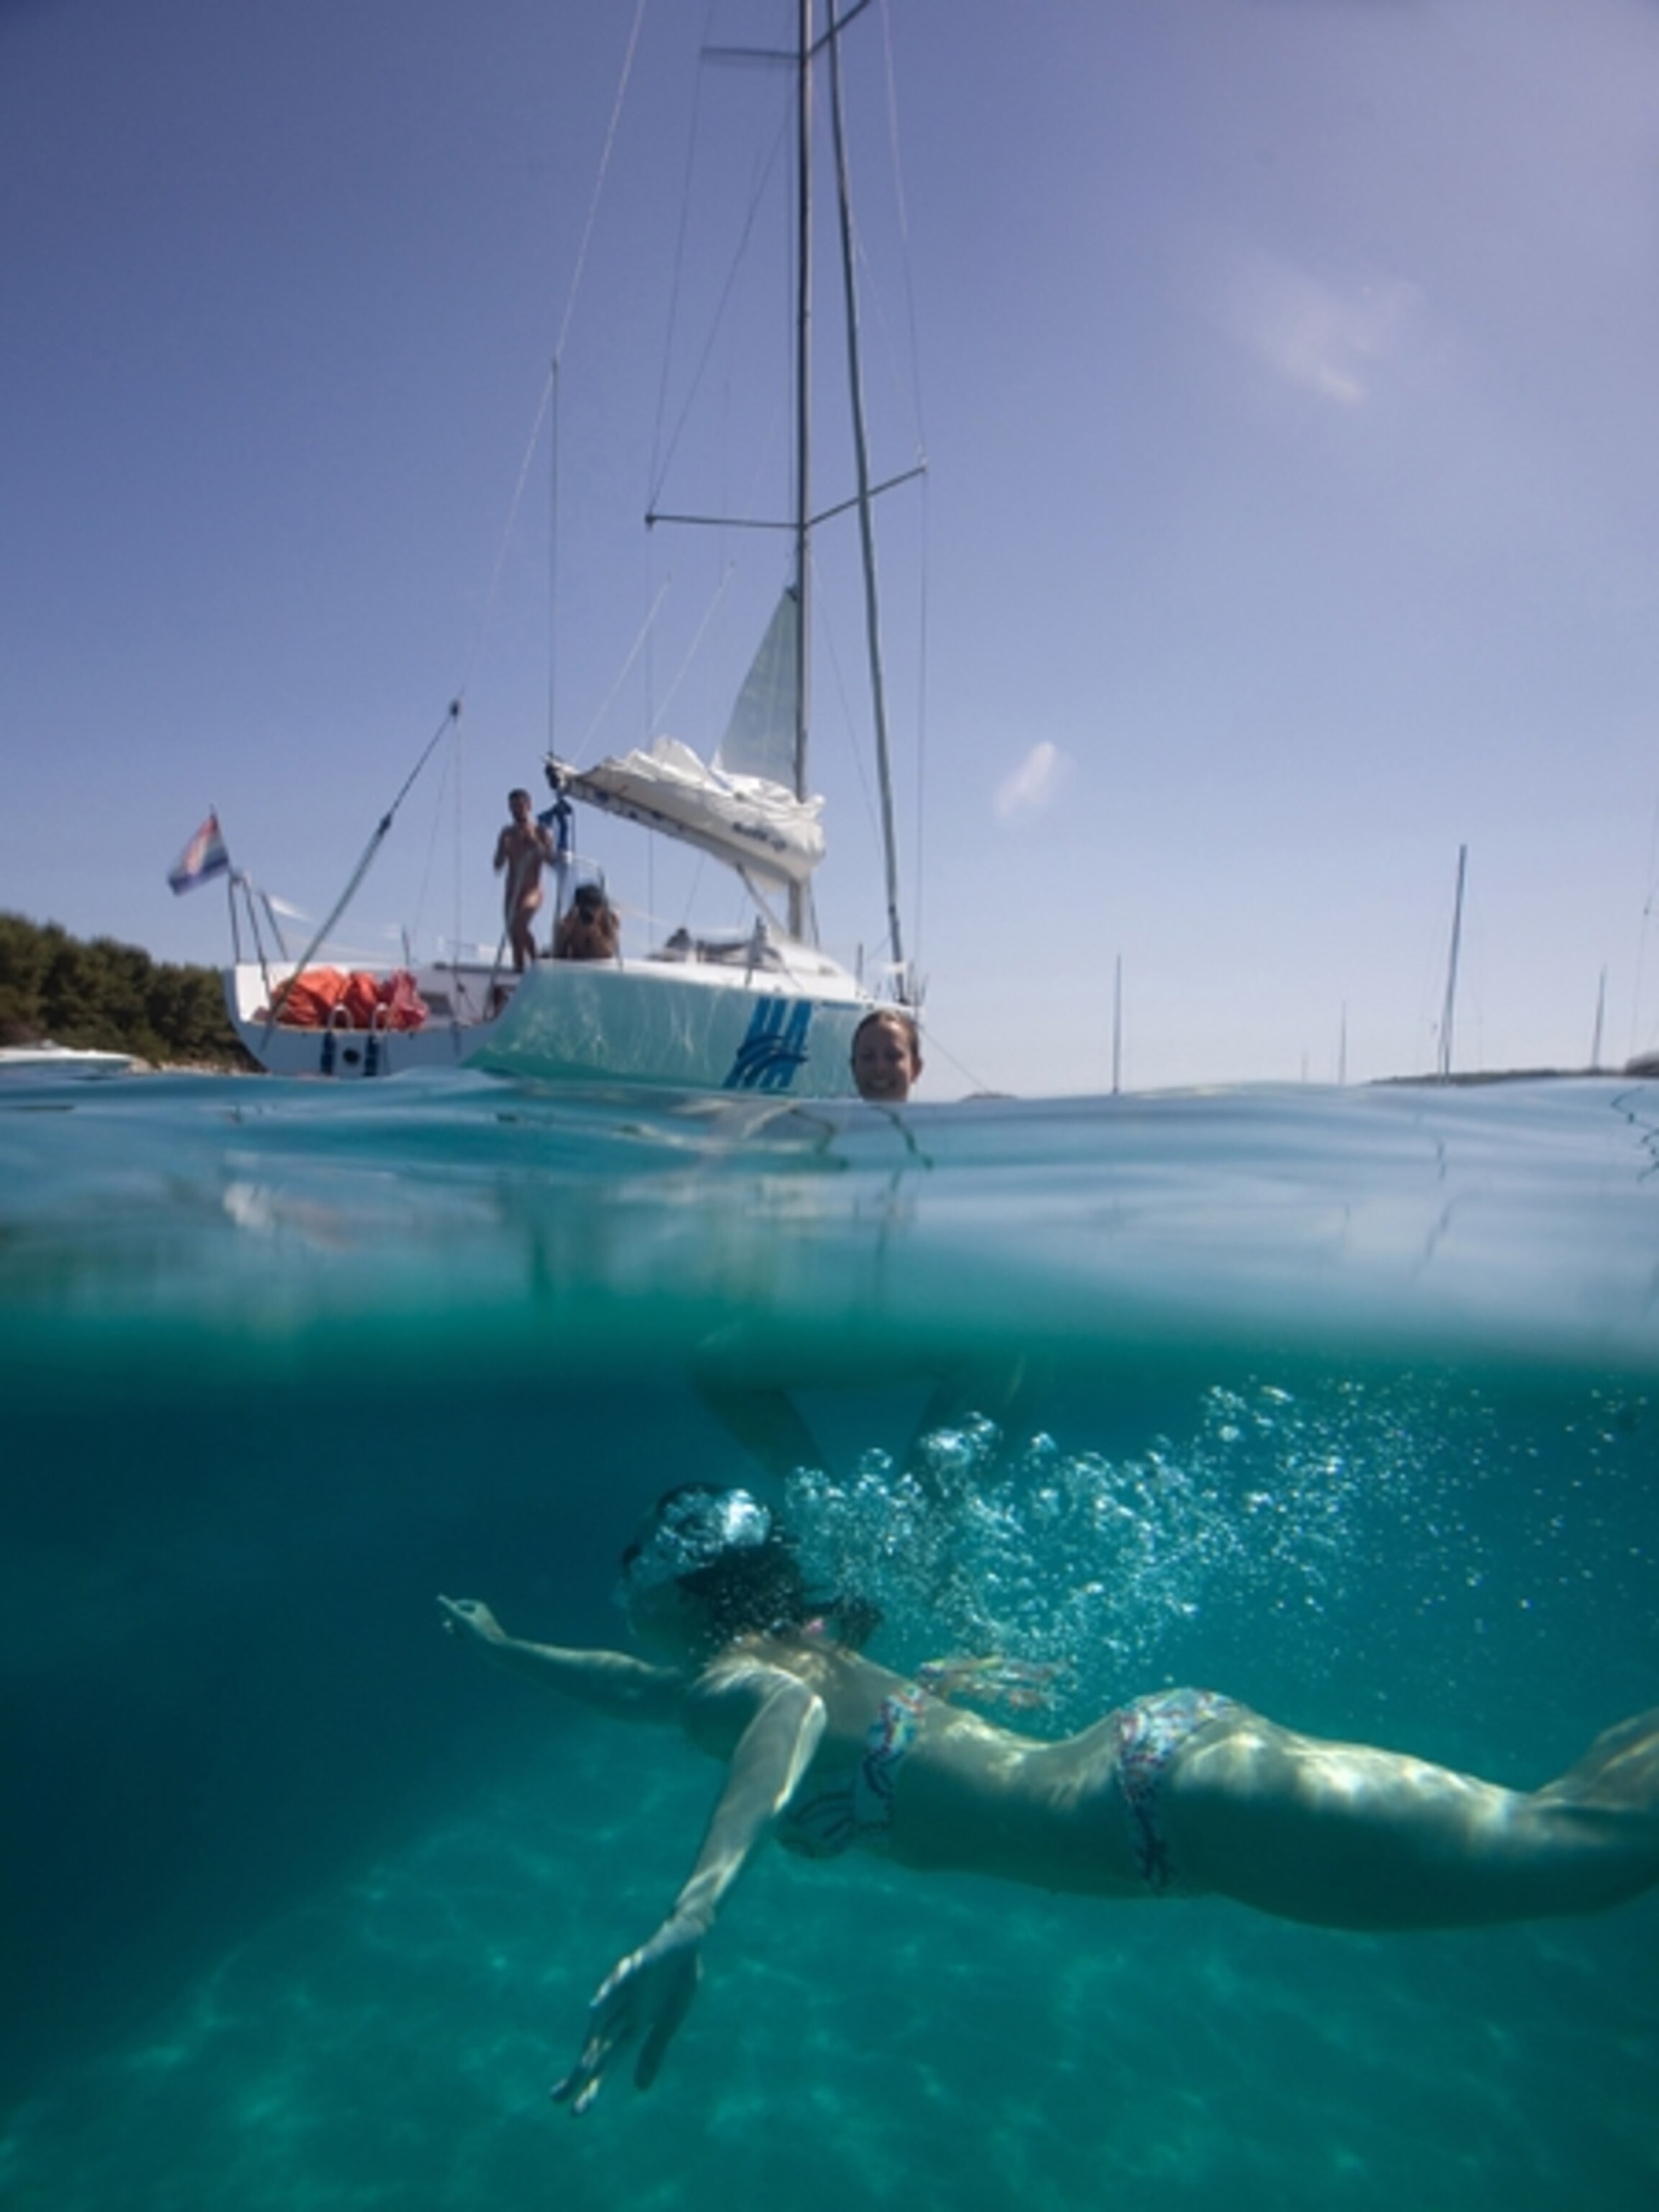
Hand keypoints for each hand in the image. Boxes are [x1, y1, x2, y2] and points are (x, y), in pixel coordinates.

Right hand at [436, 1595, 505, 1648]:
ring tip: (452, 1633)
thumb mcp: (462, 1620)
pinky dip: (462, 1635)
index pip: (457, 1605)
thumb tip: (438, 1598)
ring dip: (455, 1629)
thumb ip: (450, 1609)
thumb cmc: (480, 1634)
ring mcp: (481, 1625)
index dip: (449, 1612)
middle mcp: (480, 1613)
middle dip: (452, 1621)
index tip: (445, 1619)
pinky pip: (468, 1633)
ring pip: (463, 1625)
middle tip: (447, 1627)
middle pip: (460, 1615)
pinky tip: (461, 1640)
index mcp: (478, 1606)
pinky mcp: (481, 1635)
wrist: (496, 1650)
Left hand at [553, 1914, 703, 2115]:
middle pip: (599, 2043)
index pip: (608, 2059)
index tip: (574, 2112)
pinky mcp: (642, 1961)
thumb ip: (652, 2052)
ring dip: (591, 2037)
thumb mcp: (669, 2023)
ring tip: (581, 2064)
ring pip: (605, 2014)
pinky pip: (624, 1976)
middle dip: (582, 2070)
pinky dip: (611, 1990)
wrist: (689, 1936)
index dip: (592, 2084)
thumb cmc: (676, 1979)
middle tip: (560, 2098)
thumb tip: (638, 2089)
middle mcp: (624, 2008)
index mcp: (633, 2024)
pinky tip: (598, 2003)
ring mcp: (630, 1985)